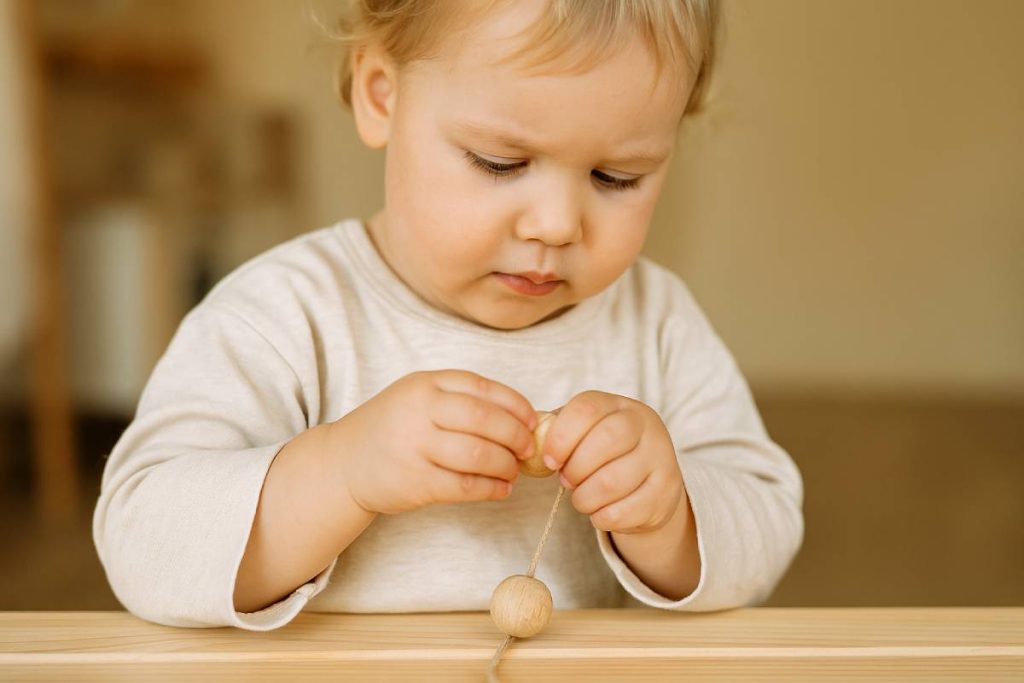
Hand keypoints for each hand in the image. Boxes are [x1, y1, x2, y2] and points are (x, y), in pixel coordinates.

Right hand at [330, 370, 536, 514]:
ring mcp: (416, 447)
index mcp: (425, 384)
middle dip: (516, 436)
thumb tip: (521, 416)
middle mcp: (420, 411)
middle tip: (528, 449)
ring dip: (506, 465)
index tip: (532, 419)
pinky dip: (491, 488)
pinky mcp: (415, 482)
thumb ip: (459, 399)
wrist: (344, 462)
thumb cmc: (392, 427)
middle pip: (485, 419)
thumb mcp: (418, 397)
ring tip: (513, 471)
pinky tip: (500, 489)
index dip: (515, 404)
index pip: (482, 388)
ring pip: (479, 454)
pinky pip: (466, 486)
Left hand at [542, 391, 683, 534]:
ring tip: (580, 498)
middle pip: (607, 439)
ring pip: (613, 481)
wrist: (651, 485)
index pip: (587, 408)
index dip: (561, 435)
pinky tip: (598, 512)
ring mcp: (660, 458)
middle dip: (576, 467)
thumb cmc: (605, 455)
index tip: (549, 460)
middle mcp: (645, 426)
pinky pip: (625, 510)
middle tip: (566, 480)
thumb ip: (556, 430)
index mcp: (619, 406)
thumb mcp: (585, 433)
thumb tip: (529, 438)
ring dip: (585, 497)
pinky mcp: (665, 492)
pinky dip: (601, 517)